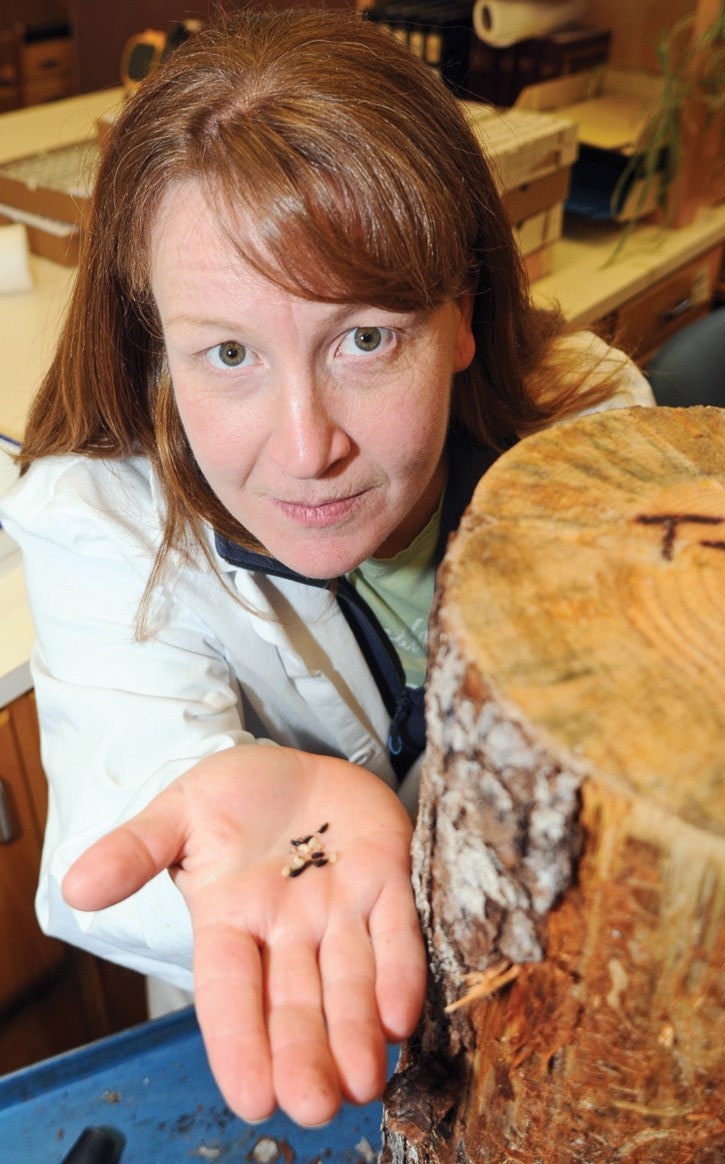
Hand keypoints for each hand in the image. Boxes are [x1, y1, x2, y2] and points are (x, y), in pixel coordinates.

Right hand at [62, 746, 425, 1126]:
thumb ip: (135, 850)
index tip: (251, 1098)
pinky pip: (396, 930)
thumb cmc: (233, 796)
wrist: (295, 763)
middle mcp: (287, 930)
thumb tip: (75, 886)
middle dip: (304, 1055)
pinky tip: (402, 1015)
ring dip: (356, 1031)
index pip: (230, 993)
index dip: (239, 1043)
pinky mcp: (387, 879)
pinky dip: (400, 972)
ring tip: (364, 1080)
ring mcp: (341, 908)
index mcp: (230, 921)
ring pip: (349, 980)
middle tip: (317, 1107)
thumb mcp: (178, 814)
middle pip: (295, 1003)